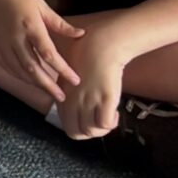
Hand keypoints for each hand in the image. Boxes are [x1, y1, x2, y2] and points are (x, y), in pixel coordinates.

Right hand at [0, 0, 83, 103]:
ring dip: (33, 83)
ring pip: (17, 70)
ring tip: (47, 91)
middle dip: (47, 85)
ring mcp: (2, 42)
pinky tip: (27, 80)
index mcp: (30, 26)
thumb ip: (60, 24)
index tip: (75, 80)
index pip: (48, 54)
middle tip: (61, 97)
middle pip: (32, 68)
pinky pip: (6, 65)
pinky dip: (17, 75)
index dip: (62, 70)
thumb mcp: (42, 5)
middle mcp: (14, 37)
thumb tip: (80, 34)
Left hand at [58, 23, 127, 141]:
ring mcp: (88, 100)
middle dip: (91, 133)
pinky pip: (104, 124)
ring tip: (110, 116)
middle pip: (77, 134)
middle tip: (101, 122)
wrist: (100, 44)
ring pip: (92, 131)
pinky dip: (111, 123)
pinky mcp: (105, 97)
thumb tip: (74, 102)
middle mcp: (72, 101)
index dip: (80, 127)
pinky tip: (115, 112)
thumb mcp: (68, 75)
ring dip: (103, 129)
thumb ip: (69, 90)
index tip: (90, 119)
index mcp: (62, 97)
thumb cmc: (85, 55)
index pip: (67, 126)